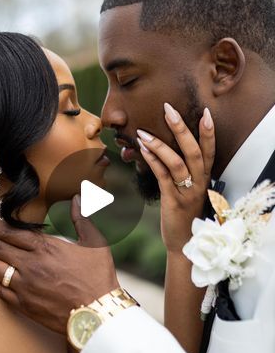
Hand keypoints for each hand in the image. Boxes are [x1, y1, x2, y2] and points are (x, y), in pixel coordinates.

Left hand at [0, 196, 118, 334]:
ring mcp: (25, 286)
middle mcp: (31, 265)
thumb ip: (82, 218)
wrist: (98, 313)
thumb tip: (78, 197)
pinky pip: (0, 289)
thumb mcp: (95, 242)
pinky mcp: (24, 304)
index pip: (10, 233)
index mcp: (46, 248)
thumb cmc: (98, 277)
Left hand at [137, 104, 214, 253]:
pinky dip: (153, 162)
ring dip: (160, 145)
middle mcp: (199, 183)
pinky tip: (143, 150)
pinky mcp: (173, 202)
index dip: (208, 132)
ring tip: (143, 132)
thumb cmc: (184, 214)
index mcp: (205, 178)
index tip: (206, 112)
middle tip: (169, 109)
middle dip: (182, 129)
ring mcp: (187, 193)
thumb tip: (161, 150)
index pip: (210, 151)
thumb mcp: (187, 190)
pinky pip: (164, 178)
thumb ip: (180, 172)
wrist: (184, 243)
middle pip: (195, 152)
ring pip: (178, 164)